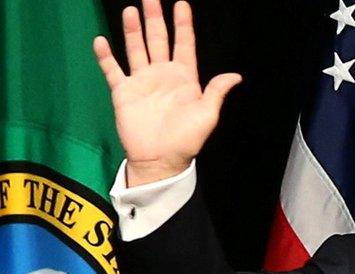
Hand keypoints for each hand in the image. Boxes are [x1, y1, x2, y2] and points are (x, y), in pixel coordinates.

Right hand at [93, 0, 241, 186]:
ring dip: (133, 30)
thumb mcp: (207, 115)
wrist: (161, 159)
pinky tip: (101, 40)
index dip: (183, 24)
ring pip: (136, 49)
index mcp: (184, 78)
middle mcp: (162, 74)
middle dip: (155, 19)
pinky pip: (113, 70)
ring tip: (131, 10)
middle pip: (158, 40)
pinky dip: (106, 56)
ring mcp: (142, 81)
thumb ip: (216, 92)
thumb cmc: (187, 139)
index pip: (184, 44)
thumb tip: (235, 76)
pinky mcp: (123, 92)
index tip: (181, 4)